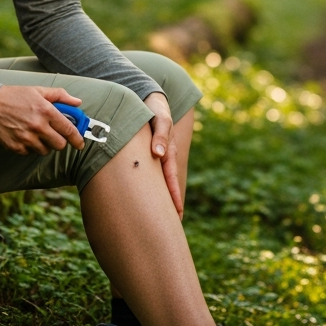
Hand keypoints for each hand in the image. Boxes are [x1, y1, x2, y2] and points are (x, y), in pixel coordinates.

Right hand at [0, 86, 83, 154]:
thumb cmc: (14, 96)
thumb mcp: (38, 90)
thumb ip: (60, 96)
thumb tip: (77, 103)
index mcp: (46, 111)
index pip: (68, 130)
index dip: (77, 139)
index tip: (80, 144)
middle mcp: (37, 126)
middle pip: (59, 145)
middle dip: (60, 142)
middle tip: (54, 136)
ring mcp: (26, 138)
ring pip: (45, 151)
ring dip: (44, 145)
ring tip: (36, 133)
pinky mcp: (15, 147)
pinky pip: (30, 153)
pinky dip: (30, 147)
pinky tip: (24, 136)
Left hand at [145, 92, 182, 217]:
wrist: (148, 98)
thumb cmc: (154, 109)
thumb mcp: (159, 118)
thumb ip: (160, 134)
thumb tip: (158, 154)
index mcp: (167, 152)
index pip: (170, 179)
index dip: (174, 197)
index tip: (177, 215)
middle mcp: (163, 157)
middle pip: (167, 185)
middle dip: (170, 205)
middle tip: (173, 226)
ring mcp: (157, 157)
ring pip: (159, 182)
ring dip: (162, 198)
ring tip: (164, 218)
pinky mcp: (149, 154)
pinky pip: (151, 174)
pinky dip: (153, 187)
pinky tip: (148, 196)